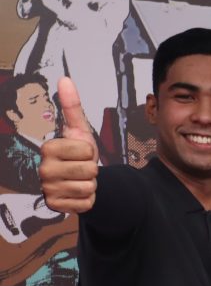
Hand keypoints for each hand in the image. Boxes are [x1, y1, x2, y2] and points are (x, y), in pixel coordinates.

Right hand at [39, 77, 98, 213]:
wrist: (79, 179)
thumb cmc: (78, 153)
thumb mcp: (79, 129)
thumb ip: (72, 106)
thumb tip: (65, 79)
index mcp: (48, 149)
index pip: (87, 151)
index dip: (91, 152)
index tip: (80, 153)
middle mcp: (43, 170)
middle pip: (89, 170)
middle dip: (92, 169)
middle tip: (82, 167)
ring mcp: (48, 189)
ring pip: (89, 187)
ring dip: (90, 185)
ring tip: (80, 180)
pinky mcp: (56, 206)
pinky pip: (86, 203)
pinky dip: (87, 199)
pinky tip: (78, 193)